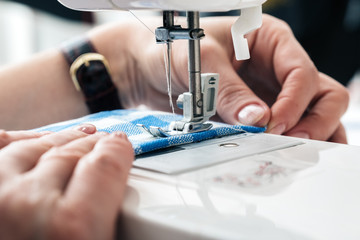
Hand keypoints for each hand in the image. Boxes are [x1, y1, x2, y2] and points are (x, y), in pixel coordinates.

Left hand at [0, 125, 132, 238]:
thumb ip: (109, 215)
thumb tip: (122, 191)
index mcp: (71, 227)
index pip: (105, 165)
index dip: (117, 150)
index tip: (121, 146)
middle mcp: (26, 205)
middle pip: (72, 154)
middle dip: (94, 145)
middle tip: (105, 144)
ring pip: (37, 146)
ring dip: (63, 139)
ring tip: (79, 136)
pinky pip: (2, 146)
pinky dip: (23, 139)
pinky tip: (38, 138)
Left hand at [90, 14, 348, 142]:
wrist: (147, 68)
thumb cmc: (172, 50)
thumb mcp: (200, 61)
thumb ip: (228, 91)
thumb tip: (256, 120)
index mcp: (269, 40)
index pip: (300, 72)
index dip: (294, 101)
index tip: (273, 124)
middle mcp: (275, 67)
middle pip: (321, 94)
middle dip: (316, 120)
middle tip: (294, 142)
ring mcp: (268, 92)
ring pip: (312, 113)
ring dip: (311, 135)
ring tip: (294, 153)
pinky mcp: (256, 113)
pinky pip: (286, 128)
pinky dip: (292, 143)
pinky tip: (286, 154)